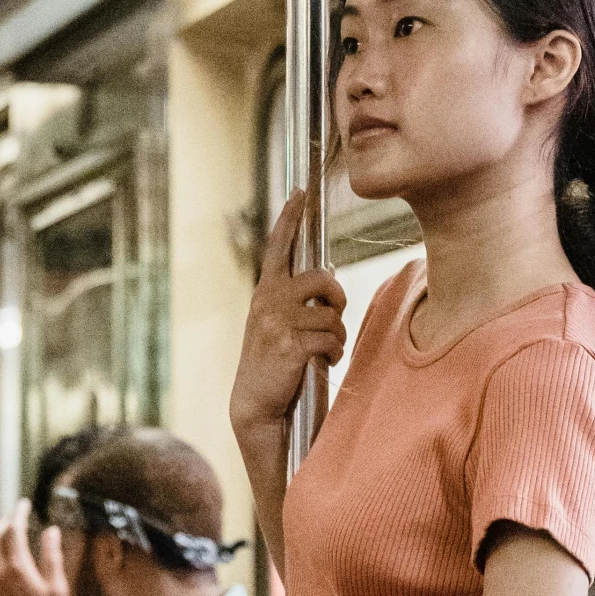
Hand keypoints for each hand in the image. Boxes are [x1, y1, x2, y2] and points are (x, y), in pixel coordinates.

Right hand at [230, 191, 346, 438]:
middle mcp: (268, 300)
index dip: (291, 217)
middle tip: (332, 317)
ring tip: (325, 349)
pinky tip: (324, 362)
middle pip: (322, 279)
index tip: (301, 191)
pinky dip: (334, 353)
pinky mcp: (291, 345)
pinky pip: (331, 339)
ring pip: (331, 315)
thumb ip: (295, 301)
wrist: (257, 404)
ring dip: (337, 335)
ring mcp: (278, 322)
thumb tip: (328, 280)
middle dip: (337, 299)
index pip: (279, 246)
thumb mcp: (277, 324)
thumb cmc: (275, 364)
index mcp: (266, 291)